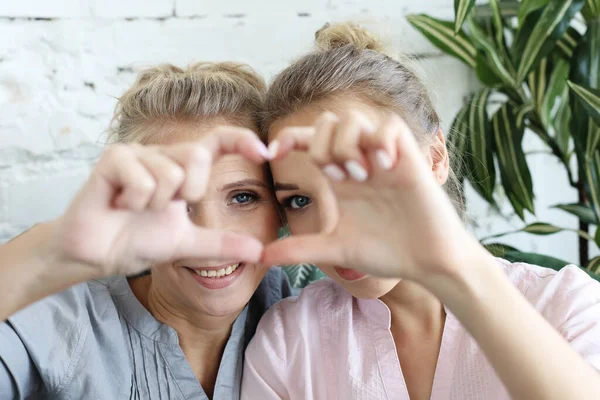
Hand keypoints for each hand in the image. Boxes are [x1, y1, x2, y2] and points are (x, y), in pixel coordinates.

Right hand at [53, 126, 270, 277]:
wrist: (98, 255)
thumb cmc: (138, 240)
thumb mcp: (188, 245)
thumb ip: (222, 245)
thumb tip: (260, 252)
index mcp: (183, 168)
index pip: (217, 142)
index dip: (241, 140)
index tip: (265, 152)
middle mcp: (163, 155)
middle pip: (198, 155)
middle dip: (189, 191)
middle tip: (164, 207)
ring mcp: (137, 153)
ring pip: (171, 172)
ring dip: (156, 204)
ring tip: (136, 209)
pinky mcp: (114, 158)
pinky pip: (144, 179)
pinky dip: (136, 202)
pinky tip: (120, 206)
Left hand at [263, 112, 478, 282]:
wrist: (427, 262)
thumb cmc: (387, 251)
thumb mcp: (336, 248)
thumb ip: (299, 249)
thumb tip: (260, 257)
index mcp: (339, 177)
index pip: (309, 141)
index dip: (287, 138)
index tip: (273, 154)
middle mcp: (358, 161)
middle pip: (327, 121)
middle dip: (321, 144)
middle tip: (336, 177)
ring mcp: (383, 157)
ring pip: (354, 119)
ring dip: (348, 144)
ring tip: (360, 176)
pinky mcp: (409, 157)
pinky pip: (389, 125)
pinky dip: (381, 142)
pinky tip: (385, 168)